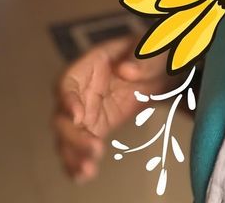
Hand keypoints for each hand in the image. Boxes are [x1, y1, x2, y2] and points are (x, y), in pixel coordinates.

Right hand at [52, 34, 174, 182]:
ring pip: (68, 136)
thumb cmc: (152, 51)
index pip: (67, 81)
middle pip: (62, 115)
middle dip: (73, 135)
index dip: (67, 99)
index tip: (78, 117)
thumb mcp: (151, 48)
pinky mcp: (97, 127)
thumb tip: (126, 70)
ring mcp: (87, 111)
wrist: (162, 68)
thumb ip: (141, 57)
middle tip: (95, 149)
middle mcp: (81, 90)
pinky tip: (84, 176)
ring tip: (87, 171)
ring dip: (73, 154)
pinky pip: (82, 145)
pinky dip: (79, 161)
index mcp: (90, 65)